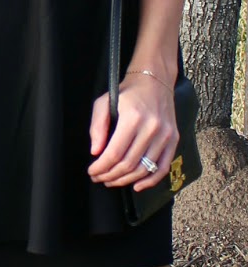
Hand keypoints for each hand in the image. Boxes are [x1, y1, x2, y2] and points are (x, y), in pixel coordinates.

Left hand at [88, 72, 177, 191]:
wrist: (155, 80)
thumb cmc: (127, 92)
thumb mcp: (104, 102)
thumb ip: (97, 126)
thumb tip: (96, 152)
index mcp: (133, 117)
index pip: (114, 153)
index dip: (101, 167)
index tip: (92, 172)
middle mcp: (152, 127)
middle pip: (128, 164)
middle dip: (110, 176)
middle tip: (99, 178)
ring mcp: (165, 135)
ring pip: (144, 169)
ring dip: (125, 180)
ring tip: (112, 181)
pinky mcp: (173, 139)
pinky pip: (163, 167)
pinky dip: (150, 181)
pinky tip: (137, 186)